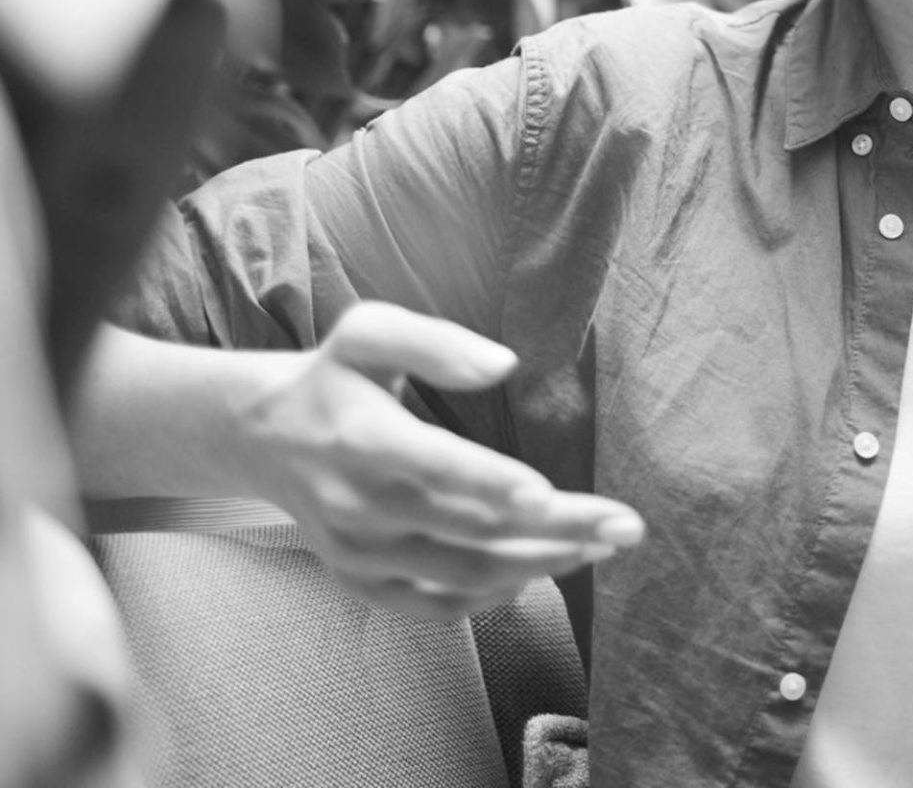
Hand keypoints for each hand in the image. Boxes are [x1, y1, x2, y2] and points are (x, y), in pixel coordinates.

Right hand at [230, 301, 642, 619]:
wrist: (262, 437)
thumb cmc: (335, 375)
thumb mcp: (370, 332)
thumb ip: (435, 341)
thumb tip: (503, 364)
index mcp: (361, 437)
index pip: (434, 467)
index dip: (491, 484)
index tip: (548, 494)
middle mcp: (358, 505)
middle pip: (469, 527)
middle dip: (555, 529)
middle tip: (626, 527)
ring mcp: (359, 554)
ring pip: (461, 574)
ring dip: (539, 564)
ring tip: (602, 546)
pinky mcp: (362, 582)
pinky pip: (434, 604)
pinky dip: (491, 596)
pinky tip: (540, 571)